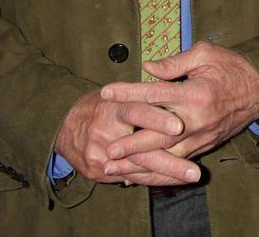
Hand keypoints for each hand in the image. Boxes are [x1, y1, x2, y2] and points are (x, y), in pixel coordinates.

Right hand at [53, 89, 196, 186]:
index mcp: (113, 106)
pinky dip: (153, 178)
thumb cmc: (101, 103)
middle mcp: (104, 131)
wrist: (64, 125)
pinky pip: (130, 177)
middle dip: (169, 161)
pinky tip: (175, 180)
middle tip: (194, 171)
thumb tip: (160, 77)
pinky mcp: (97, 171)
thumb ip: (142, 91)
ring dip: (167, 173)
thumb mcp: (120, 90)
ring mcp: (99, 154)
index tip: (179, 126)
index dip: (157, 119)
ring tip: (192, 177)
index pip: (136, 111)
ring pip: (138, 167)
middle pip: (140, 149)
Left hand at [98, 42, 258, 169]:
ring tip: (115, 170)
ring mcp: (201, 136)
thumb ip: (174, 63)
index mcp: (194, 93)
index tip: (106, 93)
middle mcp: (196, 119)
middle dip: (130, 144)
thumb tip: (147, 68)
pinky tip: (140, 176)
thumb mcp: (206, 54)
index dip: (128, 93)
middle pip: (157, 135)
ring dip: (140, 164)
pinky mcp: (205, 146)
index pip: (154, 94)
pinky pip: (178, 163)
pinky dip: (158, 171)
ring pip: (166, 155)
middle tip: (107, 150)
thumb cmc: (232, 67)